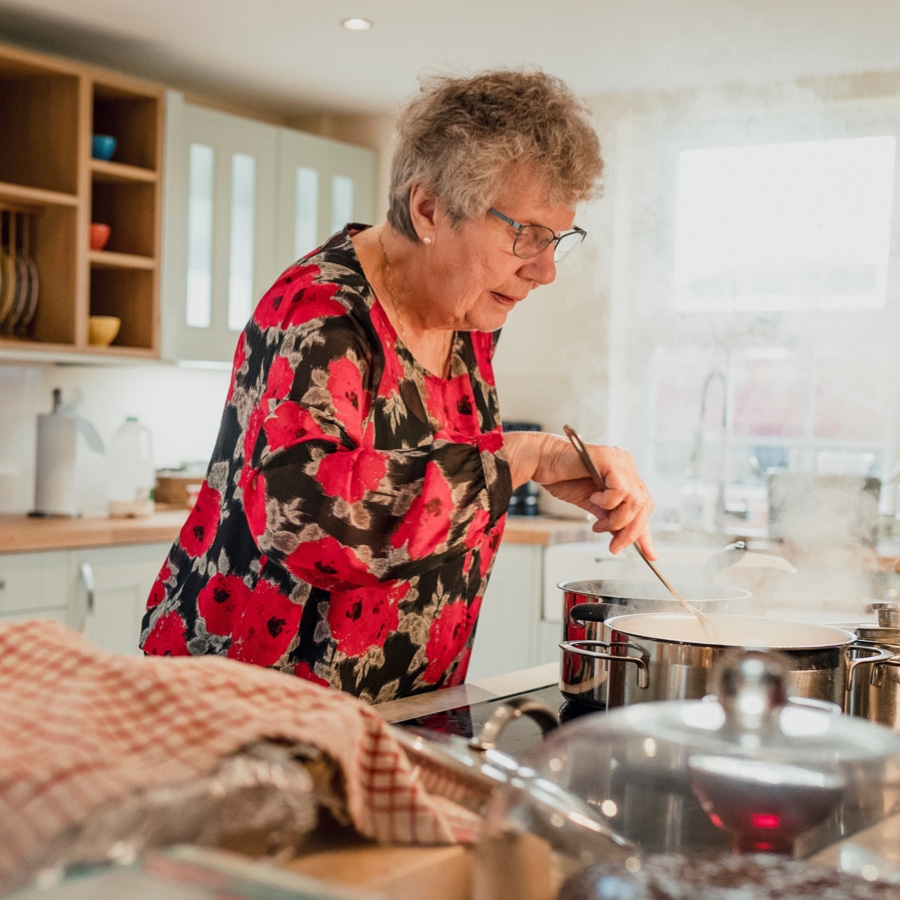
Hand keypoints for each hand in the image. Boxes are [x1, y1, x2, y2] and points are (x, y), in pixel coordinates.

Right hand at [506, 431, 654, 555]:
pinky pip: (621, 490)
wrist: (541, 461)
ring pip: (635, 500)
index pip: (643, 505)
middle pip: (644, 505)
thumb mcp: (592, 505)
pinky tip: (594, 499)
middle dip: (630, 532)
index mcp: (624, 474)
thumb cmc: (561, 477)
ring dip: (617, 520)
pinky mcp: (610, 459)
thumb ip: (609, 518)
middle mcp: (626, 465)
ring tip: (598, 524)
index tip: (649, 554)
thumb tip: (622, 537)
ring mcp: (620, 461)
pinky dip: (609, 502)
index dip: (646, 532)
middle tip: (614, 546)